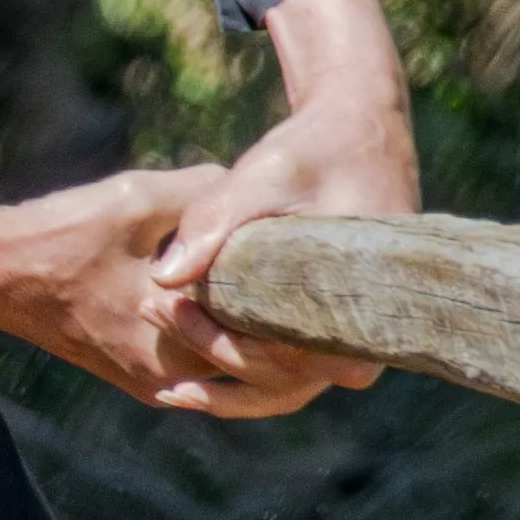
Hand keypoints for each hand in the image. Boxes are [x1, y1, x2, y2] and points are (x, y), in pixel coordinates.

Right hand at [0, 0, 421, 418]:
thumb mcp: (137, 198)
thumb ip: (205, 195)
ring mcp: (147, 381)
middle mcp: (164, 372)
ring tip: (322, 350)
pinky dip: (240, 380)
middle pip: (261, 386)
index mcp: (171, 332)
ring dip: (278, 377)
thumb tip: (255, 194)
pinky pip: (204, 390)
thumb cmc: (60, 233)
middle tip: (356, 342)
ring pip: (236, 395)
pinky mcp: (133, 377)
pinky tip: (270, 359)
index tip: (357, 323)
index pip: (268, 354)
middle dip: (309, 365)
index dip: (317, 343)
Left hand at [143, 0, 420, 417]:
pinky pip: (289, 372)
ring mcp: (352, 339)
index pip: (291, 358)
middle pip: (284, 379)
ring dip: (225, 384)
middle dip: (210, 354)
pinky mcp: (332, 330)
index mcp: (366, 306)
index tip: (168, 309)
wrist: (359, 132)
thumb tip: (164, 277)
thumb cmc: (318, 150)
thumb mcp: (269, 174)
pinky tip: (188, 383)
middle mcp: (369, 337)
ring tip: (162, 380)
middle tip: (150, 310)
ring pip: (286, 387)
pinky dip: (243, 377)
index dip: (223, 345)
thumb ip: (218, 220)